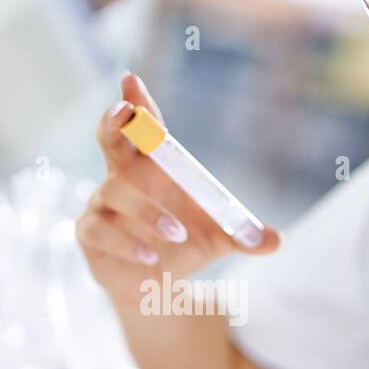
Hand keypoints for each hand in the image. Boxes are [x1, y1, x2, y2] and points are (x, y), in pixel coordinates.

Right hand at [79, 73, 279, 303]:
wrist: (157, 287)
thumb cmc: (184, 247)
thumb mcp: (218, 239)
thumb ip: (244, 235)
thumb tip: (278, 241)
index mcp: (152, 166)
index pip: (144, 128)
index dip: (137, 103)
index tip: (132, 80)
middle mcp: (121, 178)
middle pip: (110, 140)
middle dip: (115, 123)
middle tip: (126, 112)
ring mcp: (101, 204)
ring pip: (114, 191)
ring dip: (148, 210)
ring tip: (177, 233)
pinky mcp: (89, 234)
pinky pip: (99, 229)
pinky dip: (127, 241)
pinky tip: (150, 256)